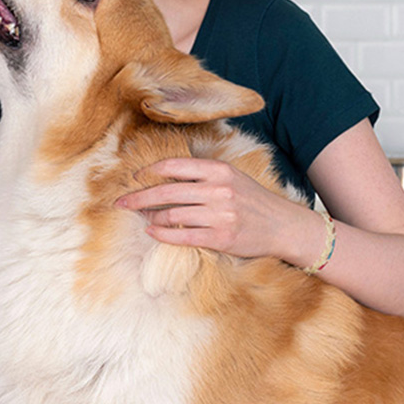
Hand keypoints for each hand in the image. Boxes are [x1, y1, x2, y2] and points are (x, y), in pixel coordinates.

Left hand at [114, 157, 309, 260]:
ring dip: (150, 217)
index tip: (135, 179)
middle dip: (138, 197)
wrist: (283, 225)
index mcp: (219, 170)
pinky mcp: (221, 237)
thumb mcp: (231, 177)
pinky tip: (152, 231)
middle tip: (120, 203)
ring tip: (140, 217)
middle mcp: (218, 190)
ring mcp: (220, 215)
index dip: (149, 172)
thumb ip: (202, 175)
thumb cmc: (252, 200)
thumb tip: (164, 177)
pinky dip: (162, 234)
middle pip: (166, 192)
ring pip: (172, 215)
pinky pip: (182, 236)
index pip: (174, 166)